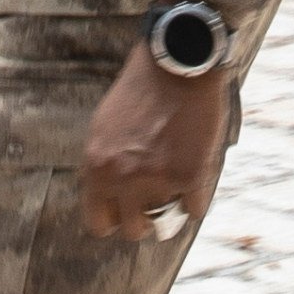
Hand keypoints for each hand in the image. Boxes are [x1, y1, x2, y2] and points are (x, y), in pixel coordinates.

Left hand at [82, 42, 230, 242]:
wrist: (176, 64)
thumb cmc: (139, 90)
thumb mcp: (103, 129)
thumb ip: (103, 165)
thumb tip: (108, 196)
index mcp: (97, 169)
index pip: (97, 222)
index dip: (114, 220)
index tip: (126, 213)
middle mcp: (124, 179)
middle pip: (132, 229)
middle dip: (144, 220)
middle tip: (155, 204)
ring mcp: (158, 180)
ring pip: (165, 224)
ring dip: (171, 210)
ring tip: (176, 190)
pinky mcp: (191, 176)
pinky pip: (195, 209)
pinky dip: (197, 198)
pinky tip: (196, 177)